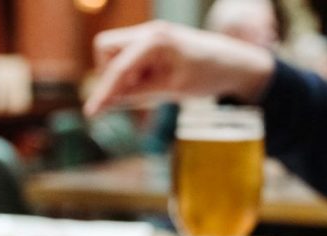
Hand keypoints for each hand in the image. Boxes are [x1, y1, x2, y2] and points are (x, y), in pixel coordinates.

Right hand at [84, 20, 275, 116]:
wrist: (234, 62)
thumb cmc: (208, 75)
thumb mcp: (171, 90)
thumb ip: (136, 95)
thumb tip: (105, 103)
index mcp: (156, 40)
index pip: (118, 68)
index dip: (102, 92)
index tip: (91, 112)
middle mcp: (150, 31)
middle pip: (106, 49)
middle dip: (110, 73)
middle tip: (134, 93)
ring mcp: (150, 34)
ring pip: (113, 52)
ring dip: (121, 73)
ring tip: (149, 87)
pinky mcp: (152, 42)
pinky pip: (128, 56)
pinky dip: (132, 72)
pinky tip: (152, 81)